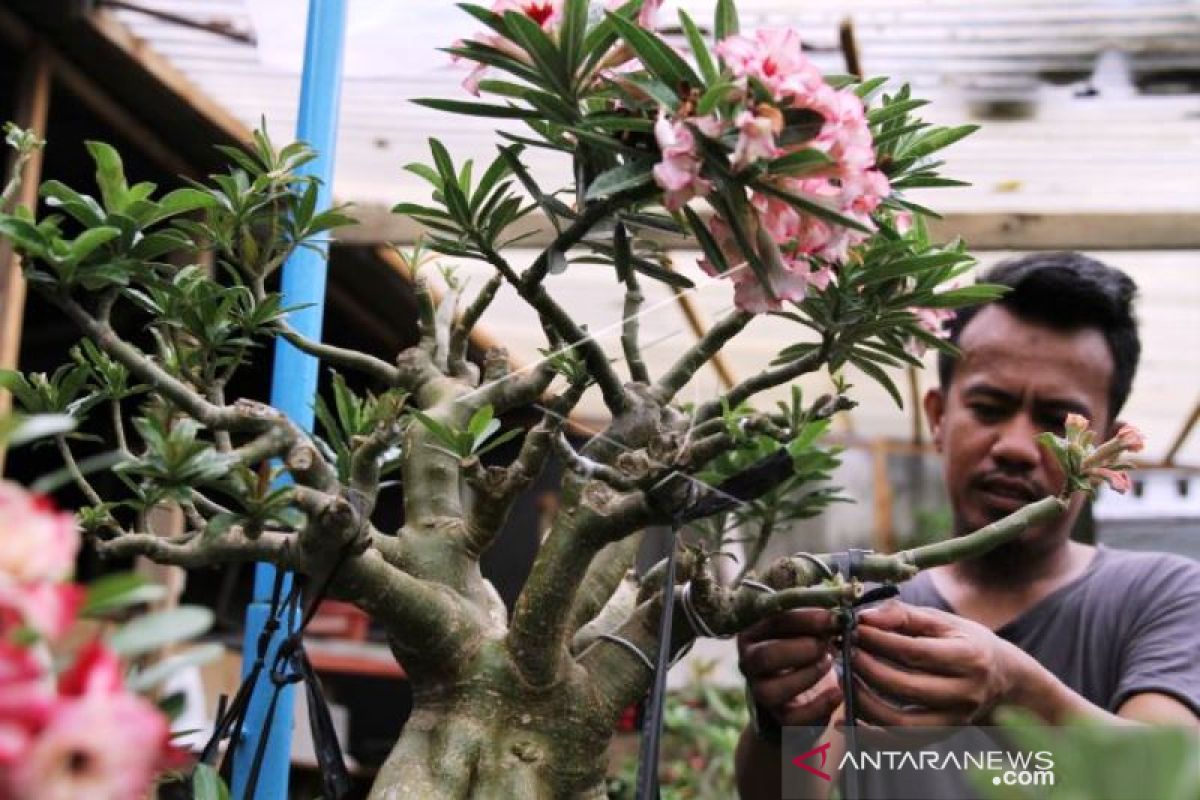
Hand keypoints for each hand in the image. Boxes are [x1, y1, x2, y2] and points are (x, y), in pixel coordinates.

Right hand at [738, 609, 842, 725]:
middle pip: (764, 656)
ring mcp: (759, 693)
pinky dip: (819, 705)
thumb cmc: (803, 655)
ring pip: (771, 690)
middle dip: (802, 649)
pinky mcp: (776, 719)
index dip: (806, 619)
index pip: (773, 622)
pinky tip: (837, 693)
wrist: (798, 699)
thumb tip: (840, 614)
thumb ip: (815, 622)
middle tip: (827, 645)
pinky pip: (793, 718)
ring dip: (807, 675)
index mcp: (753, 634)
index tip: (834, 618)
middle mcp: (748, 663)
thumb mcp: (803, 633)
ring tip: (829, 664)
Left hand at [849, 600, 1032, 725]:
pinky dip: (871, 734)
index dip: (879, 642)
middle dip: (867, 670)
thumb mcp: (942, 621)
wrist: (1002, 679)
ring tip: (845, 680)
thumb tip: (864, 618)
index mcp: (969, 658)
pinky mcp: (942, 736)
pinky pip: (901, 743)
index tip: (854, 630)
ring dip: (864, 703)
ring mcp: (954, 720)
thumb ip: (903, 615)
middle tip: (846, 653)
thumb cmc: (965, 642)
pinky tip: (847, 718)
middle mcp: (965, 693)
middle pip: (905, 688)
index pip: (915, 652)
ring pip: (901, 724)